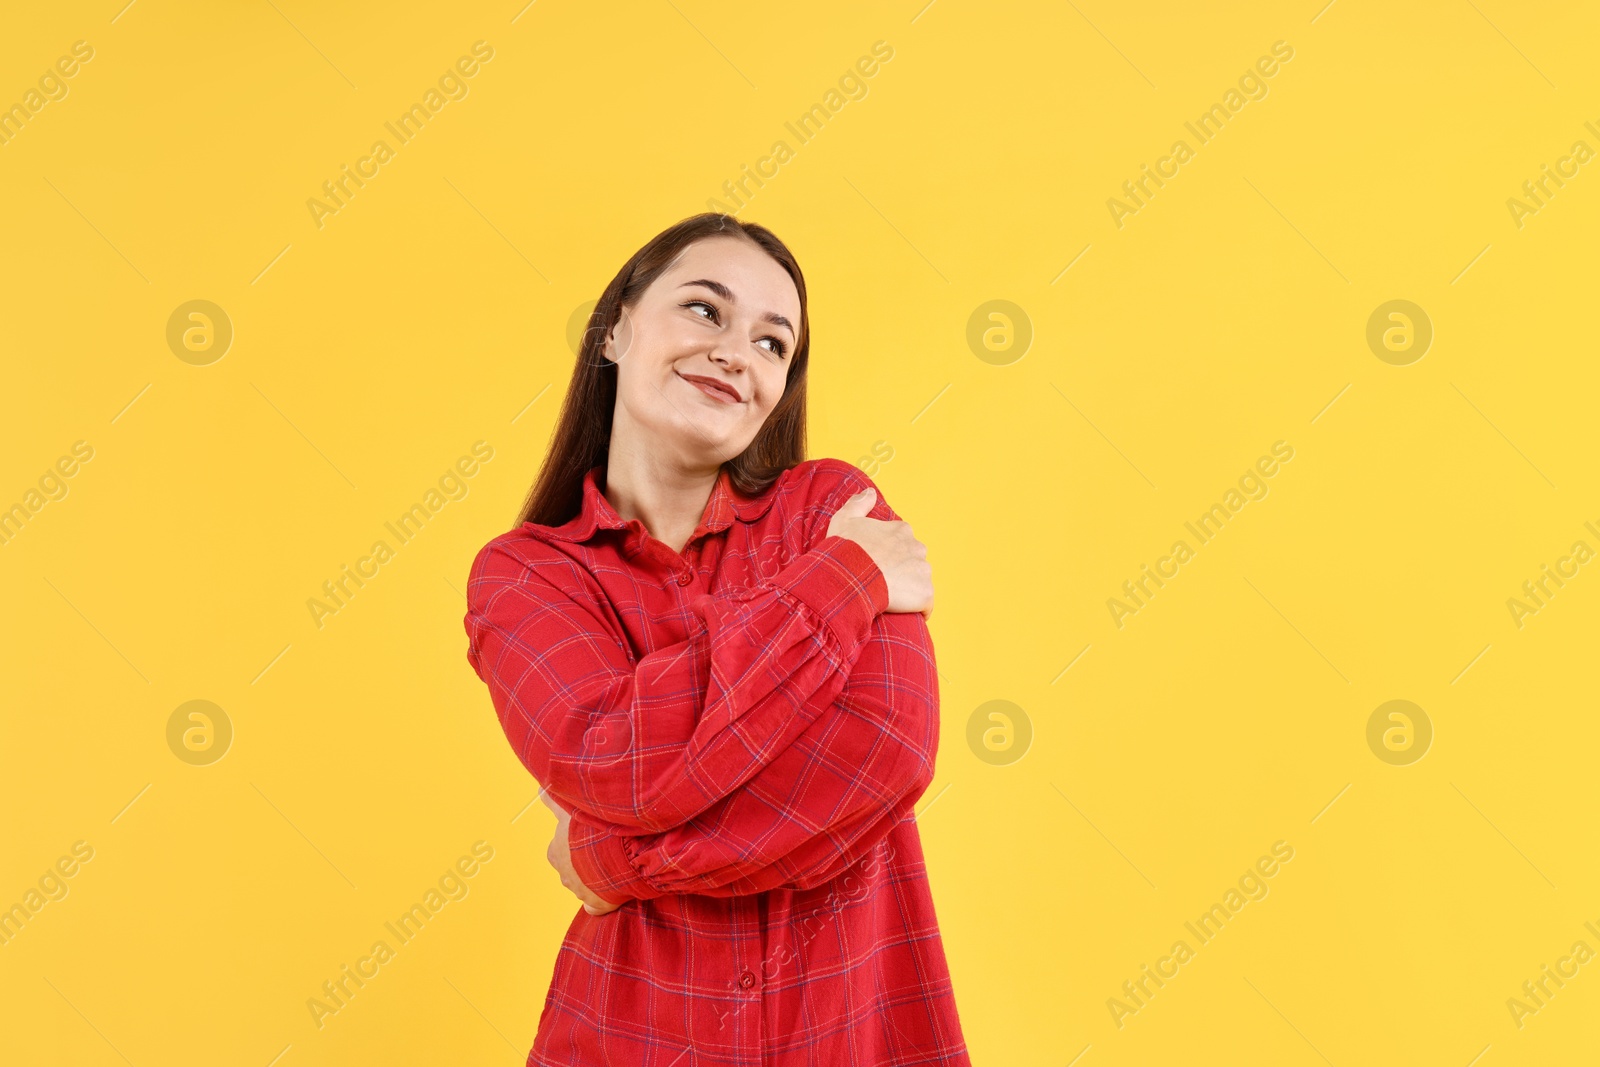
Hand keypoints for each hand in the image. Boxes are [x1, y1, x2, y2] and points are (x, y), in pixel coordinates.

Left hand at [539, 791, 622, 915]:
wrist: (610, 854)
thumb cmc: (587, 832)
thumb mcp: (568, 809)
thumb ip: (553, 800)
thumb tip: (539, 788)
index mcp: (555, 852)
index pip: (559, 850)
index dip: (573, 843)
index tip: (586, 838)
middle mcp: (564, 874)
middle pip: (573, 868)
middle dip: (585, 862)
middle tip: (603, 848)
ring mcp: (580, 891)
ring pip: (587, 885)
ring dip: (598, 877)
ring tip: (615, 863)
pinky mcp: (597, 905)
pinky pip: (596, 906)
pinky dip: (601, 902)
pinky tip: (613, 892)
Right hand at [826, 487, 933, 619]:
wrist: (848, 578)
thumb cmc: (844, 550)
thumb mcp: (844, 520)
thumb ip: (859, 503)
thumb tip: (870, 492)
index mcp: (901, 530)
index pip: (902, 543)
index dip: (889, 555)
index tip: (876, 564)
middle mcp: (917, 547)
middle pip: (913, 561)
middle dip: (902, 571)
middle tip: (881, 583)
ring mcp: (923, 571)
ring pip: (920, 582)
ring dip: (909, 590)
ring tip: (889, 599)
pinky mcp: (925, 594)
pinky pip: (926, 605)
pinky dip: (917, 610)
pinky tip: (903, 613)